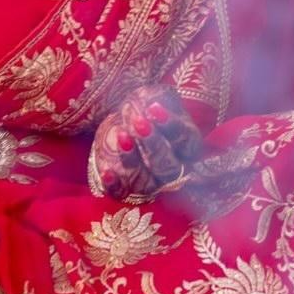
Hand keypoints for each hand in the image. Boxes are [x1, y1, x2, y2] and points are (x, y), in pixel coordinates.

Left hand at [91, 84, 203, 200]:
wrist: (123, 130)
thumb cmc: (143, 113)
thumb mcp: (150, 102)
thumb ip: (152, 101)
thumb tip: (148, 100)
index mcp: (186, 145)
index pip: (185, 138)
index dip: (171, 124)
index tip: (153, 108)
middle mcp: (173, 168)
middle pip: (168, 164)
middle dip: (153, 143)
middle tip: (138, 123)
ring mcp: (151, 183)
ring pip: (148, 180)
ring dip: (133, 159)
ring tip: (122, 137)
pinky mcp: (127, 190)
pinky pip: (122, 192)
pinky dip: (114, 184)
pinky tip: (107, 172)